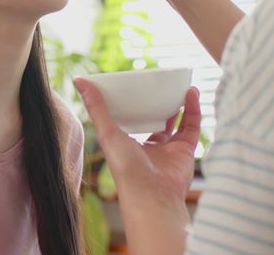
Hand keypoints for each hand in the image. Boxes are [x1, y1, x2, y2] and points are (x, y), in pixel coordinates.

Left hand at [74, 79, 200, 204]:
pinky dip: (194, 110)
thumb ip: (96, 107)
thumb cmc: (126, 168)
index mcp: (128, 145)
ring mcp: (168, 151)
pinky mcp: (185, 152)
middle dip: (160, 104)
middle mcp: (149, 149)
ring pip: (177, 123)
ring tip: (181, 85)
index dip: (133, 106)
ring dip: (180, 104)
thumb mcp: (107, 132)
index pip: (131, 122)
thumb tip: (79, 80)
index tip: (135, 86)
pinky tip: (192, 93)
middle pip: (156, 122)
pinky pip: (192, 127)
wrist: (152, 194)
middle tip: (162, 85)